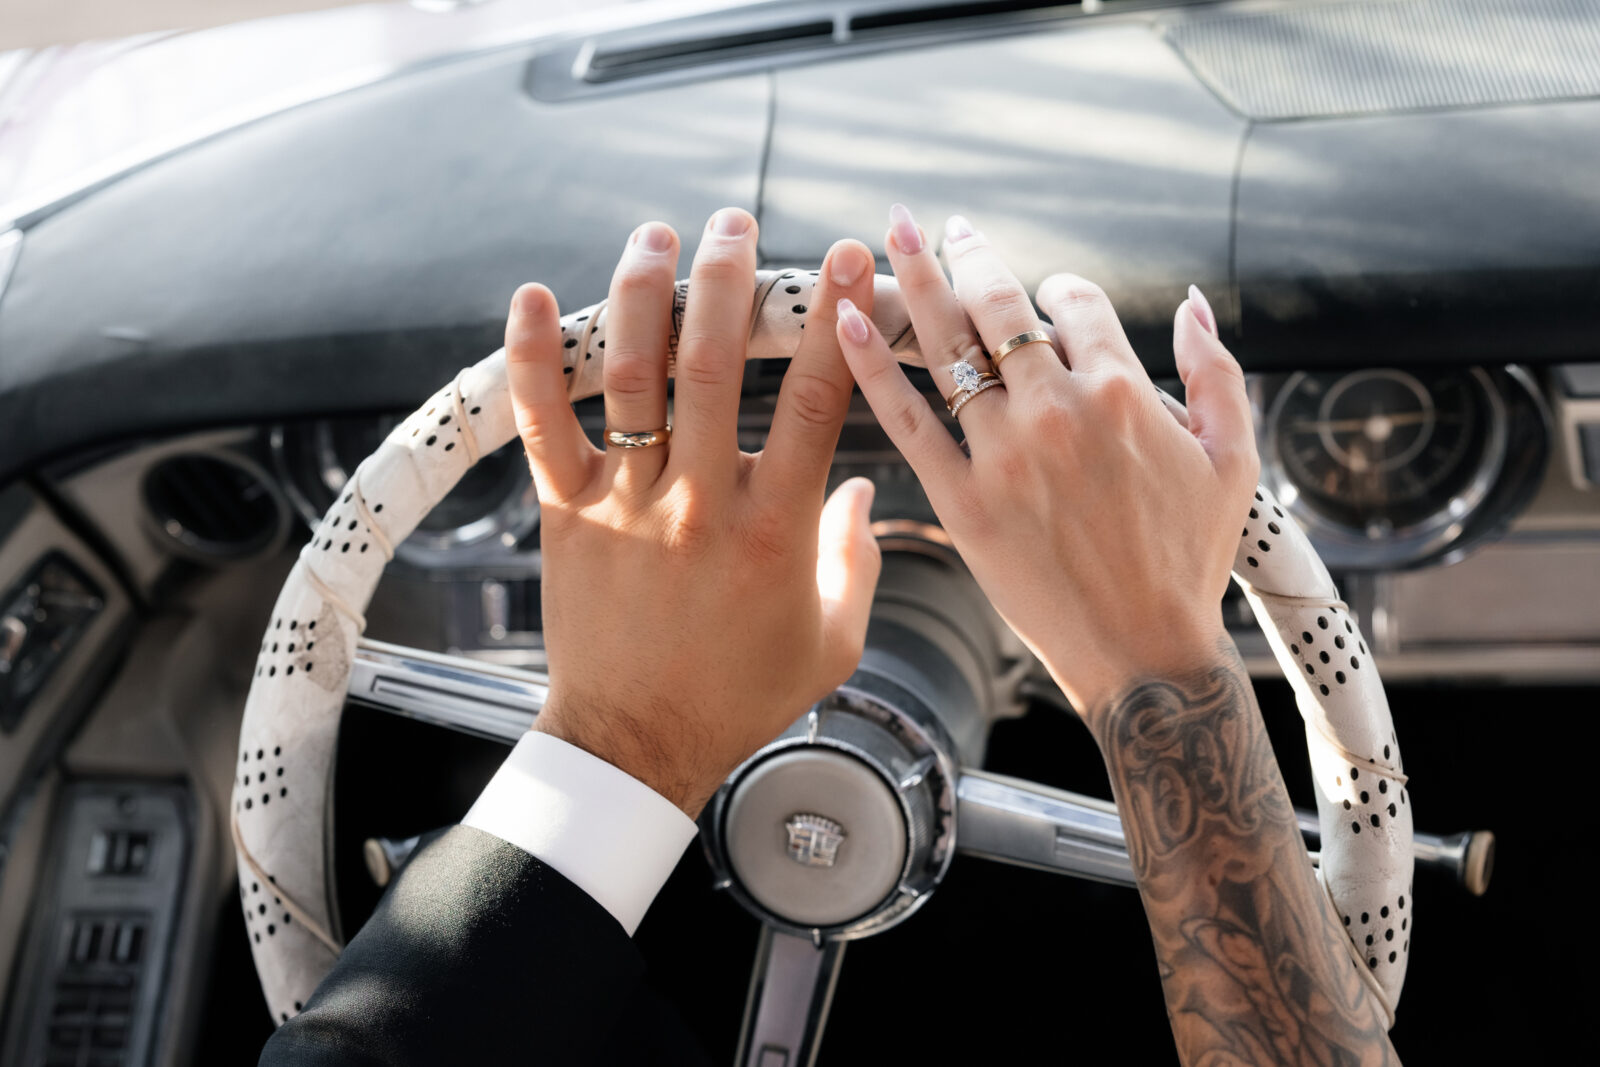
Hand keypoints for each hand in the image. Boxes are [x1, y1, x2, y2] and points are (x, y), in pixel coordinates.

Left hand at [506, 208, 881, 816]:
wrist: (637, 743)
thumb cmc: (737, 695)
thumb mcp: (832, 639)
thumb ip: (857, 559)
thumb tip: (864, 492)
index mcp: (777, 528)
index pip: (821, 399)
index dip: (840, 318)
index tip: (850, 258)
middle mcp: (704, 502)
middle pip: (720, 360)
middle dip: (731, 275)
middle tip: (737, 223)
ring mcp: (630, 504)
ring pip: (635, 374)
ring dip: (645, 291)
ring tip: (656, 236)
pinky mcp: (568, 514)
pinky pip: (544, 423)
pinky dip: (533, 356)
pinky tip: (530, 295)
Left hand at [834, 206, 1258, 719]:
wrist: (1143, 655)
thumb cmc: (1190, 561)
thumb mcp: (1232, 462)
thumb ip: (1216, 375)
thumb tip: (1192, 306)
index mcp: (1123, 394)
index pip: (1075, 304)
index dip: (1058, 289)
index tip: (1043, 294)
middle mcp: (1057, 413)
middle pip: (998, 308)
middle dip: (966, 254)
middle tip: (936, 225)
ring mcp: (1004, 457)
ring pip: (948, 350)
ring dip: (913, 284)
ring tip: (886, 237)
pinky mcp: (962, 502)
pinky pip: (908, 422)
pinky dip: (873, 368)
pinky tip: (845, 323)